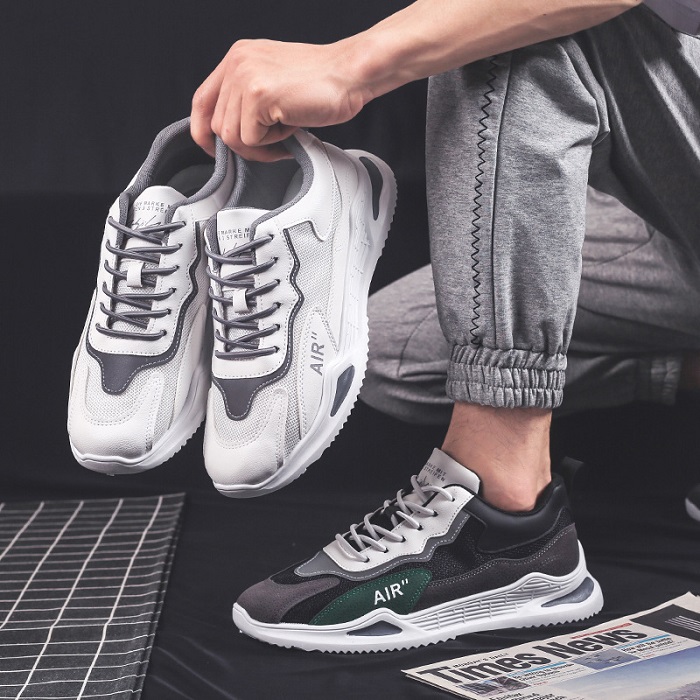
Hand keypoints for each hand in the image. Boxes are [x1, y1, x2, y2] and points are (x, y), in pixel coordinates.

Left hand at [191, 39, 367, 161]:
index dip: (203, 131)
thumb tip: (232, 135)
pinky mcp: (258, 96)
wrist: (351, 74)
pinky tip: (291, 129)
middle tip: (274, 142)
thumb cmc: (323, 82)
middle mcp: (237, 63)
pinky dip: (272, 145)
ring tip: (284, 132)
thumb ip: (248, 99)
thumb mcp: (274, 83)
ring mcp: (245, 77)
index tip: (215, 150)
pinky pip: (251, 140)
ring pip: (231, 137)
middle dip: (245, 145)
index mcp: (237, 57)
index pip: (202, 100)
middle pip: (217, 125)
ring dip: (260, 146)